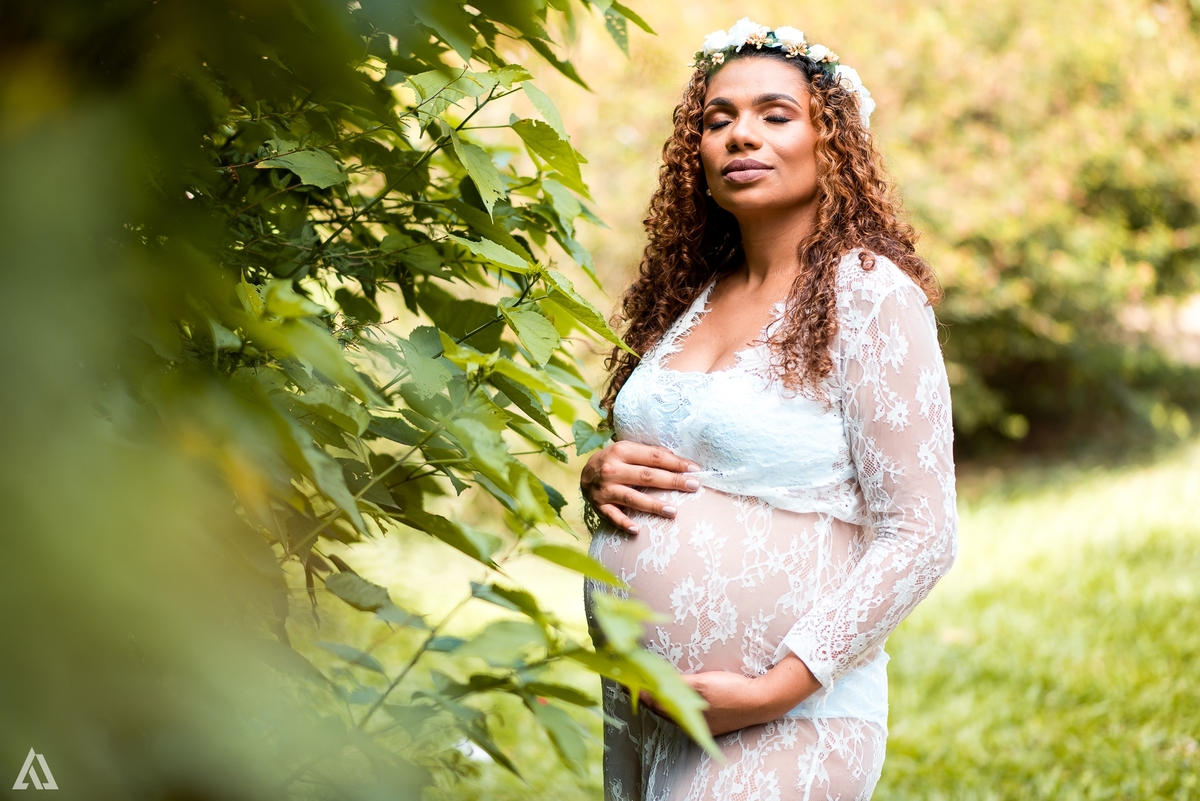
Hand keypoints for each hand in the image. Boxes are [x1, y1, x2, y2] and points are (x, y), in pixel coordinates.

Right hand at [580, 441, 701, 532]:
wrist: (584, 473)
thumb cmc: (615, 460)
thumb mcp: (628, 450)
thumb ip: (650, 453)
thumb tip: (677, 458)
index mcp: (621, 451)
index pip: (654, 457)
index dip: (675, 463)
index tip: (695, 469)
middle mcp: (612, 470)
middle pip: (647, 476)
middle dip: (672, 481)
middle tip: (693, 486)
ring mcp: (605, 490)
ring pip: (632, 498)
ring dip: (653, 505)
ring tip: (673, 511)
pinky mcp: (599, 506)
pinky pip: (613, 517)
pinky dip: (624, 523)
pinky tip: (637, 530)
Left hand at [640, 654, 821, 736]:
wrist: (761, 701)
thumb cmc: (731, 691)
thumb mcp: (702, 683)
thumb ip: (678, 686)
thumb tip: (656, 684)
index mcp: (687, 716)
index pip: (656, 705)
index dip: (642, 694)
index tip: (631, 683)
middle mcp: (693, 724)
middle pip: (665, 711)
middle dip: (651, 699)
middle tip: (639, 685)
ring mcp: (705, 724)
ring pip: (678, 714)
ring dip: (666, 703)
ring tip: (655, 691)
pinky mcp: (715, 722)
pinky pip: (691, 714)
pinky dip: (681, 706)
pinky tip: (683, 699)